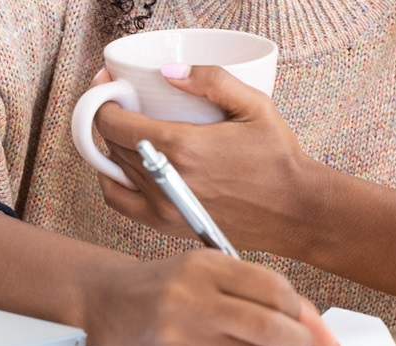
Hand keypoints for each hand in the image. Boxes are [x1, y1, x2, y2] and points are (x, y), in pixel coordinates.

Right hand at [81, 249, 340, 345]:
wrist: (107, 304)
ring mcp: (183, 338)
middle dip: (299, 342)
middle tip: (299, 344)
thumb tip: (322, 332)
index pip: (275, 291)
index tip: (301, 320)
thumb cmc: (167, 284)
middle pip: (271, 330)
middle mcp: (193, 301)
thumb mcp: (211, 269)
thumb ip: (264, 290)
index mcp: (205, 267)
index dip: (300, 311)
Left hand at [90, 65, 331, 257]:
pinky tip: (123, 165)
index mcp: (182, 147)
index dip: (102, 100)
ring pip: (112, 170)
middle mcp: (165, 180)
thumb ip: (212, 80)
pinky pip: (119, 201)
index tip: (107, 86)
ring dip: (112, 147)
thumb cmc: (278, 159)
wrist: (294, 211)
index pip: (113, 123)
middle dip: (109, 119)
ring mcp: (163, 207)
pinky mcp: (167, 225)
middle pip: (111, 144)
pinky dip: (112, 181)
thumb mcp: (254, 106)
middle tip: (121, 102)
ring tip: (125, 130)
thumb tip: (167, 71)